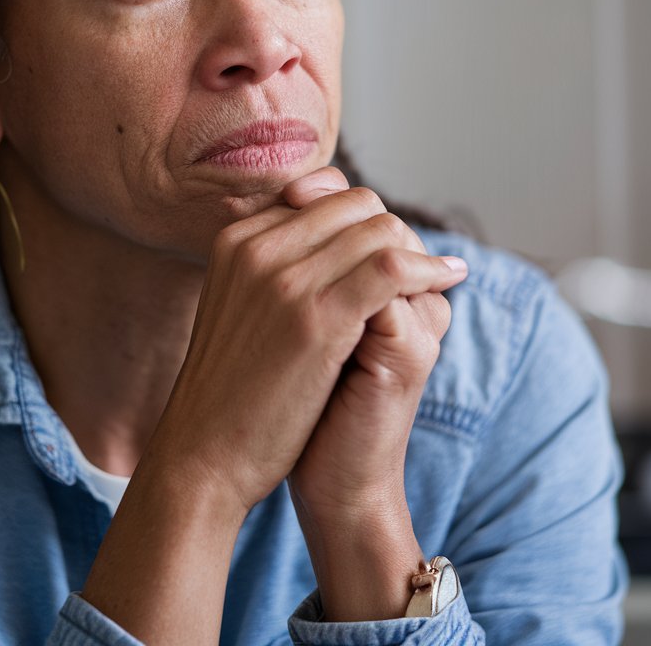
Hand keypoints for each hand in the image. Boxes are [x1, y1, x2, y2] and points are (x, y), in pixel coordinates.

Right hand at [82, 166, 465, 635]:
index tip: (388, 248)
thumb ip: (273, 269)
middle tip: (420, 266)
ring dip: (418, 250)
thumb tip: (328, 248)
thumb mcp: (239, 308)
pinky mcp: (315, 318)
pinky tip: (448, 280)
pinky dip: (429, 269)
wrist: (203, 455)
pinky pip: (391, 268)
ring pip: (378, 229)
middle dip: (394, 231)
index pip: (320, 196)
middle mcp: (257, 246)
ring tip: (440, 274)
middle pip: (354, 204)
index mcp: (237, 240)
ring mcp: (283, 279)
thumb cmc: (231, 390)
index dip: (363, 220)